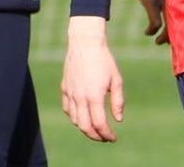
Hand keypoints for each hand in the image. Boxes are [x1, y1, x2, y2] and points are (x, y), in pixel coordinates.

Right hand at [61, 17, 124, 141]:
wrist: (85, 44)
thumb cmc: (104, 60)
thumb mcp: (116, 80)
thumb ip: (117, 101)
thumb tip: (118, 119)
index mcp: (94, 96)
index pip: (99, 124)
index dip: (107, 134)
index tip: (113, 138)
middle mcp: (80, 97)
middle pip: (85, 127)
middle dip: (95, 136)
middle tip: (104, 138)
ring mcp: (70, 94)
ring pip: (75, 120)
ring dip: (85, 128)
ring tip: (96, 129)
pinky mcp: (65, 88)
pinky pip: (68, 109)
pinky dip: (75, 117)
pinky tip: (83, 117)